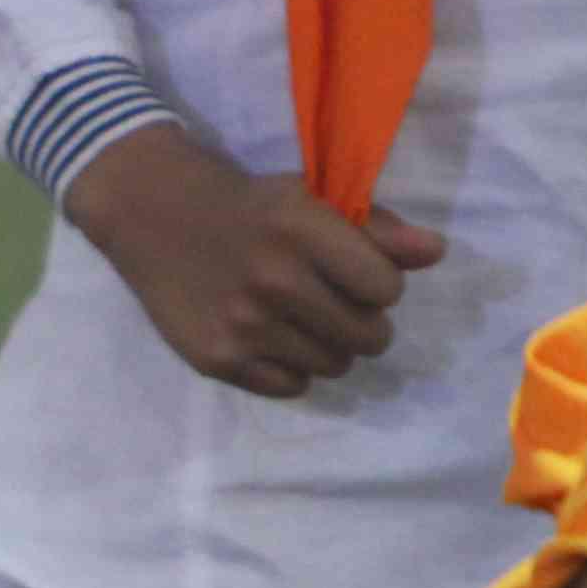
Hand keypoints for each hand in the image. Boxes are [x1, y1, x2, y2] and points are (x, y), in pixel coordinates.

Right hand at [63, 124, 445, 397]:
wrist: (150, 213)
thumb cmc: (246, 205)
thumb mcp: (309, 200)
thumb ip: (375, 228)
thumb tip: (436, 252)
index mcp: (302, 230)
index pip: (386, 289)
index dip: (378, 283)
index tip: (352, 273)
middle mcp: (274, 279)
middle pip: (369, 336)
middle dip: (361, 322)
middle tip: (330, 303)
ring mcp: (243, 324)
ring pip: (335, 366)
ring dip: (329, 347)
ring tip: (300, 321)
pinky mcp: (217, 358)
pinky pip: (292, 387)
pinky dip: (291, 369)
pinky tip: (271, 339)